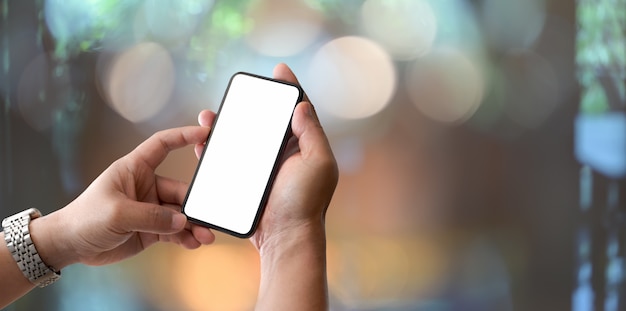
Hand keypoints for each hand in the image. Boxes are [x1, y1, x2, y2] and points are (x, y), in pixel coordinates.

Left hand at [32, 125, 216, 269]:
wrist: (70, 246)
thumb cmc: (84, 219)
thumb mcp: (118, 214)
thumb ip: (151, 217)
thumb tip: (181, 221)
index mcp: (134, 169)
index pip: (162, 145)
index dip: (183, 136)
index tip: (204, 134)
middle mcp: (146, 186)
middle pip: (179, 189)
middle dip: (195, 205)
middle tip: (208, 216)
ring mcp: (150, 208)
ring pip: (180, 214)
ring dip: (194, 224)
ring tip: (205, 236)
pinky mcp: (151, 229)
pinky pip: (175, 231)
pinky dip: (185, 237)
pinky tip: (193, 243)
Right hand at [195, 63, 338, 251]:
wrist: (285, 238)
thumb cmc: (305, 202)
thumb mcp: (317, 163)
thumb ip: (312, 133)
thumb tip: (301, 104)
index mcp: (304, 146)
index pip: (297, 110)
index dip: (289, 88)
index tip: (278, 69)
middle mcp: (285, 154)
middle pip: (265, 120)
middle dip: (249, 104)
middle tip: (234, 94)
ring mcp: (264, 168)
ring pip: (243, 138)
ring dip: (227, 124)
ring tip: (208, 116)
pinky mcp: (247, 182)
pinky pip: (230, 159)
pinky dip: (217, 148)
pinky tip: (203, 141)